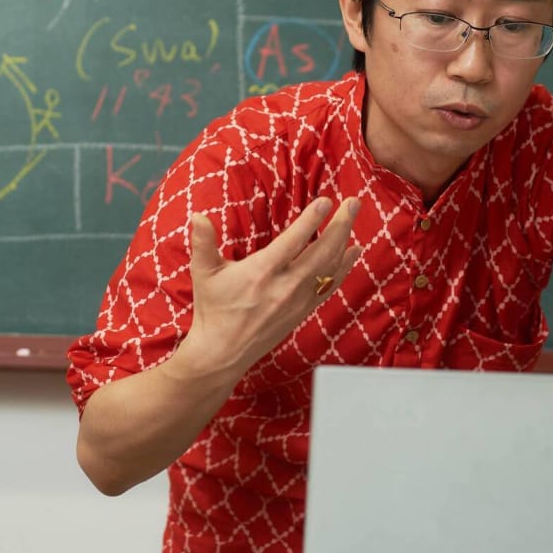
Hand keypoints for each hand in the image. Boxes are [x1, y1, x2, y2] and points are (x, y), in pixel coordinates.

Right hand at [177, 197, 361, 377]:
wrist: (223, 351)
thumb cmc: (213, 309)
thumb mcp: (203, 273)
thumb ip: (203, 242)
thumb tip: (197, 215)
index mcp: (262, 272)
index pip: (293, 241)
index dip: (312, 220)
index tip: (326, 201)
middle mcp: (285, 286)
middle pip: (322, 250)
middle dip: (340, 224)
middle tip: (354, 202)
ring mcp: (298, 300)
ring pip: (330, 266)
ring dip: (345, 240)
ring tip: (355, 216)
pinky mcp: (303, 310)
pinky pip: (329, 285)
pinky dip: (344, 266)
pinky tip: (353, 251)